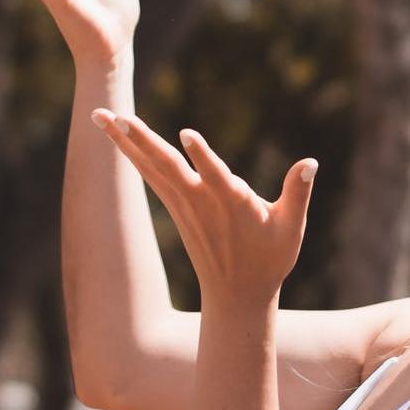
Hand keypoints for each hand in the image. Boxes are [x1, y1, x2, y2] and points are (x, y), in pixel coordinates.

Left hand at [90, 109, 318, 307]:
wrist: (237, 295)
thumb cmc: (270, 260)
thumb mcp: (290, 228)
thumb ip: (297, 193)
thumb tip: (311, 163)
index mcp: (232, 206)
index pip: (216, 177)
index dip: (203, 156)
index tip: (188, 134)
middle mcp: (201, 202)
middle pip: (169, 167)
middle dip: (143, 140)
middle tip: (119, 114)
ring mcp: (184, 203)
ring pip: (150, 165)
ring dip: (124, 140)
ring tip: (99, 114)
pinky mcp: (176, 205)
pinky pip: (149, 172)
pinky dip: (131, 152)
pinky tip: (115, 134)